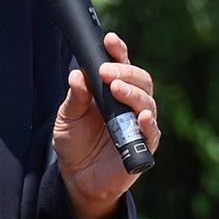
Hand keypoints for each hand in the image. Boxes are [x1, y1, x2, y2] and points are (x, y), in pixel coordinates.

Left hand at [53, 33, 160, 218]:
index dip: (118, 51)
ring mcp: (139, 124)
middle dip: (125, 71)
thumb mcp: (67, 117)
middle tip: (106, 71)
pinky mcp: (143, 145)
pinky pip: (152, 132)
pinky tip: (140, 116)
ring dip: (133, 93)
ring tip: (116, 88)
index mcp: (112, 91)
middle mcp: (129, 103)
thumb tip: (77, 74)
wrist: (77, 178)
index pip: (121, 65)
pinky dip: (147, 123)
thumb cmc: (74, 143)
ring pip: (147, 102)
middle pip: (140, 79)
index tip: (109, 40)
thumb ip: (75, 97)